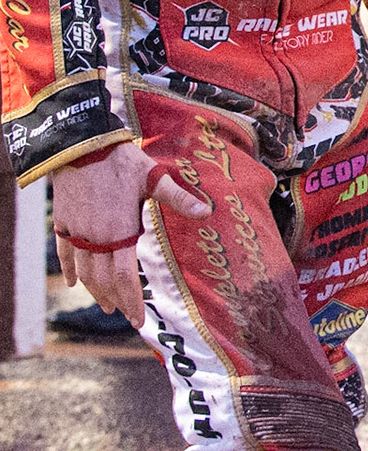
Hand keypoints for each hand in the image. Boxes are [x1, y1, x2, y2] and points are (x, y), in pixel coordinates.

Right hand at [52, 141, 210, 328]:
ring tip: (105, 304)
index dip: (132, 301)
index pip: (125, 278)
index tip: (138, 320)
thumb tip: (207, 211)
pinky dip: (68, 270)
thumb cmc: (121, 161)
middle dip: (116, 301)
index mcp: (120, 232)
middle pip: (104, 281)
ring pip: (83, 272)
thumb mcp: (154, 178)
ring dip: (94, 291)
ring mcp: (76, 233)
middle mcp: (95, 238)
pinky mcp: (63, 223)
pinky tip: (71, 283)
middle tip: (127, 317)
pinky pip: (64, 254)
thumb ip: (179, 198)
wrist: (80, 145)